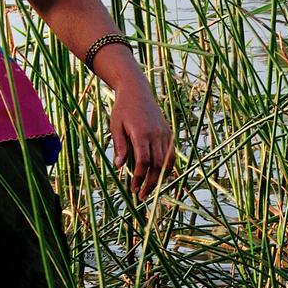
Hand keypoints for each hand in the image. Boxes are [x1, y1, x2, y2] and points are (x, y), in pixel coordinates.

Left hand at [109, 85, 173, 199]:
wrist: (137, 90)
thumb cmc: (122, 108)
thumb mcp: (115, 126)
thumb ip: (120, 146)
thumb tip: (119, 167)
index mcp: (141, 133)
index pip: (143, 162)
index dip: (139, 178)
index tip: (133, 189)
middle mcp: (156, 134)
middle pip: (157, 165)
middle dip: (150, 183)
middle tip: (141, 196)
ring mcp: (164, 133)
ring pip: (167, 162)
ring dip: (160, 178)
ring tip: (150, 190)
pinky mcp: (168, 133)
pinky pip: (171, 154)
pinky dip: (167, 167)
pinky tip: (158, 176)